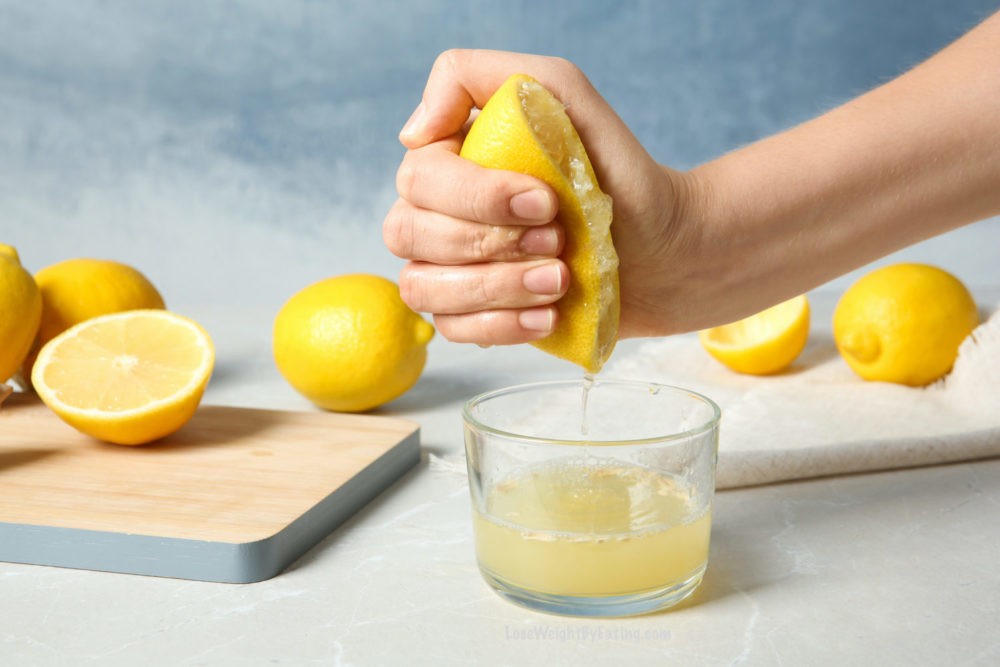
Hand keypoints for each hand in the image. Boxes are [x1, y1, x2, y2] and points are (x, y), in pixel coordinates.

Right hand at [383, 49, 691, 345]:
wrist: (664, 245)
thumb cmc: (615, 168)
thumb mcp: (562, 94)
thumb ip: (478, 77)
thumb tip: (411, 134)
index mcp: (449, 159)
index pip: (418, 177)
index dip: (475, 195)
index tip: (545, 200)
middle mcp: (437, 213)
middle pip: (408, 233)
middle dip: (490, 242)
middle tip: (558, 240)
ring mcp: (449, 268)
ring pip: (423, 286)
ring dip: (495, 287)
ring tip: (560, 281)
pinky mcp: (473, 315)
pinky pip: (452, 329)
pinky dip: (501, 326)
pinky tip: (548, 314)